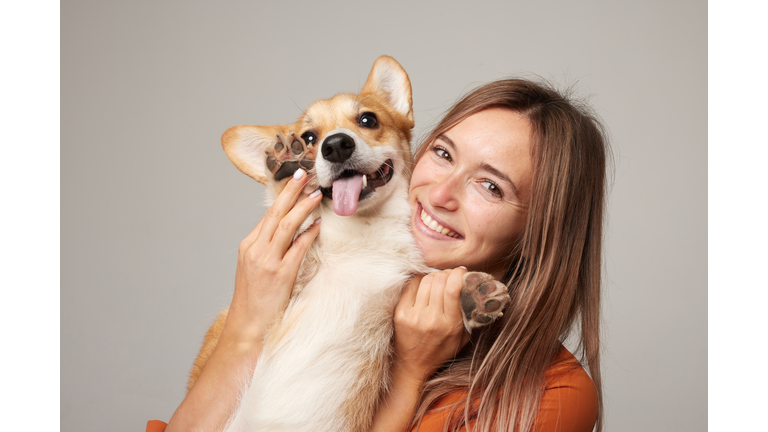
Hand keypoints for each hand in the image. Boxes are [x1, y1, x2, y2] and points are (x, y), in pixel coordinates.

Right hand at [166, 169, 321, 431]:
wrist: (247, 327)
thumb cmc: (253, 301)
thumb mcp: (255, 270)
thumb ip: (269, 250)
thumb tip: (291, 233)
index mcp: (248, 246)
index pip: (267, 215)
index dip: (282, 197)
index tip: (294, 182)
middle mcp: (256, 249)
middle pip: (275, 213)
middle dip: (290, 191)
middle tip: (304, 174)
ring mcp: (267, 260)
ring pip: (287, 225)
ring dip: (303, 207)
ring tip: (316, 194)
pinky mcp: (281, 274)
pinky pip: (298, 247)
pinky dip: (309, 234)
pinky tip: (319, 225)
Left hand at [392, 268, 470, 384]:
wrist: (412, 366)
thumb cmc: (440, 351)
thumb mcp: (463, 338)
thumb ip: (471, 316)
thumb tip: (479, 291)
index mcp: (449, 325)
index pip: (453, 289)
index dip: (458, 274)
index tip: (462, 272)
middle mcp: (431, 319)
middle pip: (439, 280)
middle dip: (447, 273)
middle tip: (450, 275)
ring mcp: (414, 315)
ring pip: (425, 280)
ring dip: (434, 275)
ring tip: (438, 280)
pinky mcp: (400, 313)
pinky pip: (411, 285)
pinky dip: (420, 281)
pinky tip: (424, 285)